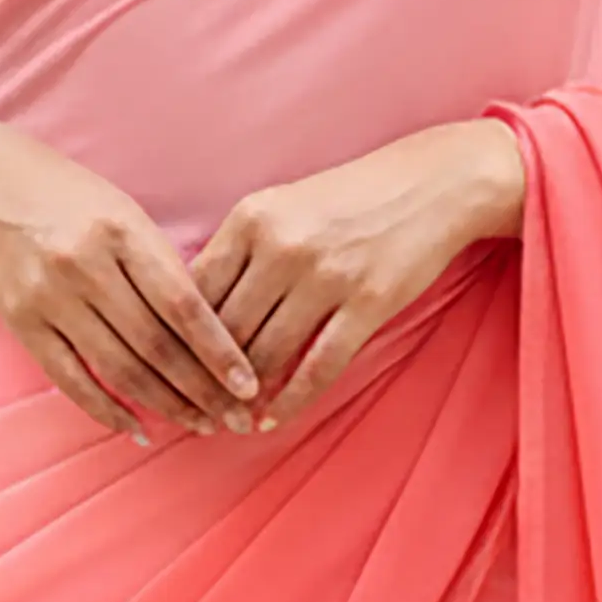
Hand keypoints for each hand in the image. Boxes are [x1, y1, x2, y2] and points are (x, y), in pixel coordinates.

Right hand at [0, 112, 264, 443]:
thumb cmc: (69, 196)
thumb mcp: (124, 212)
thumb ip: (162, 266)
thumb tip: (212, 334)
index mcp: (122, 231)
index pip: (183, 305)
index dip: (220, 352)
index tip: (250, 386)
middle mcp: (85, 265)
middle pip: (156, 346)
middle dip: (203, 390)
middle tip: (236, 420)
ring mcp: (49, 297)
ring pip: (120, 369)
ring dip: (166, 405)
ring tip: (201, 424)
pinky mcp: (21, 324)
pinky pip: (72, 381)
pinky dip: (108, 412)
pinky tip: (140, 429)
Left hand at [192, 120, 524, 430]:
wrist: (434, 182)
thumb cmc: (349, 197)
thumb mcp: (281, 205)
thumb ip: (238, 250)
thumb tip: (191, 311)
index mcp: (251, 217)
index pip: (194, 291)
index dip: (176, 339)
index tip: (166, 370)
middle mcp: (282, 245)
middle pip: (224, 330)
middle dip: (203, 377)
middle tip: (191, 408)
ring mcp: (326, 276)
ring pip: (265, 353)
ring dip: (242, 396)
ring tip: (228, 420)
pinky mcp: (367, 304)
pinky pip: (317, 367)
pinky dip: (289, 401)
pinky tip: (270, 419)